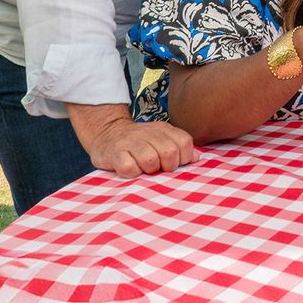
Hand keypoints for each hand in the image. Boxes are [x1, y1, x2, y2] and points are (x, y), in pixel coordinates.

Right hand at [67, 103, 195, 177]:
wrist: (106, 131)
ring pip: (150, 160)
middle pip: (169, 152)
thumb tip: (196, 158)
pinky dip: (132, 173)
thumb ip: (179, 146)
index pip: (184, 142)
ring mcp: (130, 142)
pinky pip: (129, 168)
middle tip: (158, 168)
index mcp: (163, 129)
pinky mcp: (114, 153)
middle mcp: (148, 133)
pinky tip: (130, 169)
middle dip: (167, 166)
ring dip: (149, 170)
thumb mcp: (161, 138)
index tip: (175, 163)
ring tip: (143, 168)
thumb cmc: (139, 141)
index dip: (183, 157)